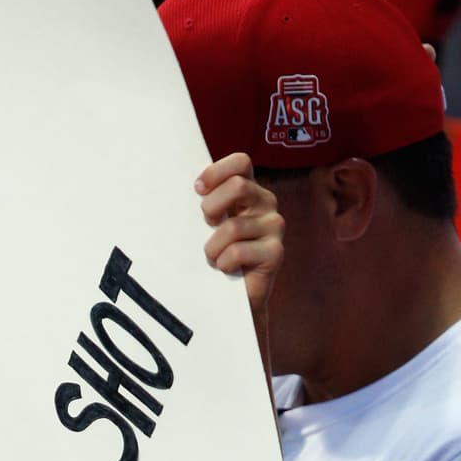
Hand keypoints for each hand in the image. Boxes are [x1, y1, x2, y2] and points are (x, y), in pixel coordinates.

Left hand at [195, 151, 283, 314]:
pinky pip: (238, 251)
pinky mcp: (275, 252)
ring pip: (232, 226)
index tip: (198, 189)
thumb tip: (184, 185)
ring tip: (215, 258)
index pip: (241, 163)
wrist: (231, 298)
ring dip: (213, 247)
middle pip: (238, 187)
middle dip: (212, 208)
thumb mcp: (208, 224)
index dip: (217, 171)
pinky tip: (227, 269)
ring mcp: (274, 227)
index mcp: (249, 191)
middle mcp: (266, 204)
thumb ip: (206, 203)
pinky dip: (224, 263)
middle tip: (207, 227)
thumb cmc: (215, 255)